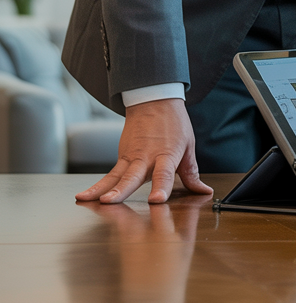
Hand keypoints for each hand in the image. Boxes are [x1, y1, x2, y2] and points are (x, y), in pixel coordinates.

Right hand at [75, 98, 212, 204]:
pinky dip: (96, 186)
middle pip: (133, 176)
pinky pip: (109, 175)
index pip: (164, 173)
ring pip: (116, 176)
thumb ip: (191, 172)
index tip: (156, 199)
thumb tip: (204, 190)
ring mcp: (131, 158)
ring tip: (93, 200)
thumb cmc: (173, 124)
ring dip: (103, 190)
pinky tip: (84, 197)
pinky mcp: (121, 158)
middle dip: (123, 190)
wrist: (154, 101)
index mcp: (167, 155)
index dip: (161, 187)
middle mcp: (146, 157)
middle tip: (112, 201)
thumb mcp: (187, 146)